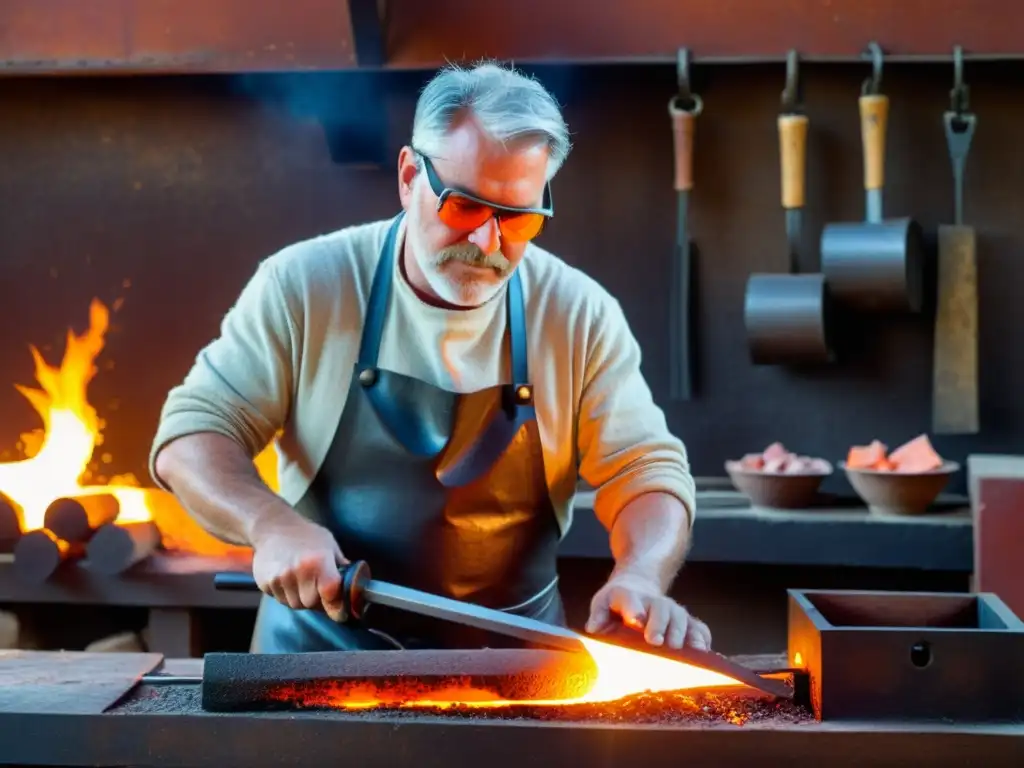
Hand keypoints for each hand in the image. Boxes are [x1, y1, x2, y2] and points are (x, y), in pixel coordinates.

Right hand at [250, 512, 348, 621]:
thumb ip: (341, 566)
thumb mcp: (329, 545)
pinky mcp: (265, 583)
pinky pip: (279, 599)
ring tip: (301, 580)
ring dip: (300, 598)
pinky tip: (287, 579)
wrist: (273, 526)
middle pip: (311, 604)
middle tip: (316, 588)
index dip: (336, 605)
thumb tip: (354, 585)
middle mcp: (298, 572)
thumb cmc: (305, 534)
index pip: (330, 594)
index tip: (339, 611)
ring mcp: (280, 578)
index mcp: (318, 562)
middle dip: (316, 600)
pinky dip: (285, 594)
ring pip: (294, 604)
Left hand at [585, 573, 711, 649]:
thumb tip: (594, 628)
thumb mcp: (602, 603)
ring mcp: (673, 610)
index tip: (636, 622)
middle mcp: (654, 601)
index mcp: (628, 596)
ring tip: (684, 651)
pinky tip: (703, 653)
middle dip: (660, 625)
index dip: (634, 610)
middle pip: (661, 609)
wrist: (638, 586)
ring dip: (683, 634)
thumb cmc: (617, 603)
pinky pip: (699, 628)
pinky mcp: (687, 620)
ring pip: (682, 618)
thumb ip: (598, 615)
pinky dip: (702, 639)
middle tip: (656, 642)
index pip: (631, 600)